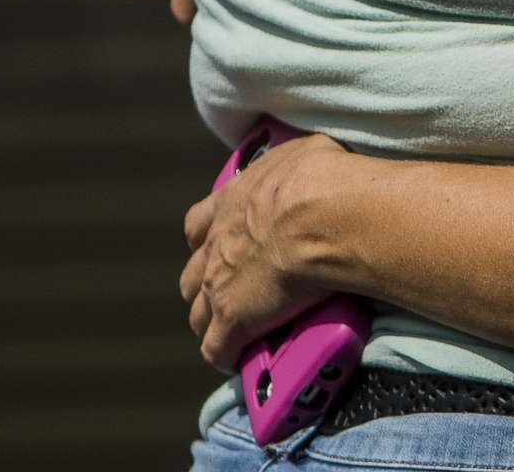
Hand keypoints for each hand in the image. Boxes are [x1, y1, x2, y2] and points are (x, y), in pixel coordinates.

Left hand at [180, 131, 344, 368]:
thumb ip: (292, 167)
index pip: (198, 225)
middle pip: (192, 274)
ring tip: (237, 329)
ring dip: (213, 322)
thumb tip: (306, 165)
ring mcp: (219, 287)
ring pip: (198, 316)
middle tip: (233, 290)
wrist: (321, 214)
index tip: (224, 246)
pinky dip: (226, 354)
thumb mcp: (304, 155)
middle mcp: (215, 247)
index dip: (208, 238)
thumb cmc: (321, 179)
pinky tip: (239, 358)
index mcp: (229, 205)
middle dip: (206, 284)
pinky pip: (217, 349)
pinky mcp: (233, 322)